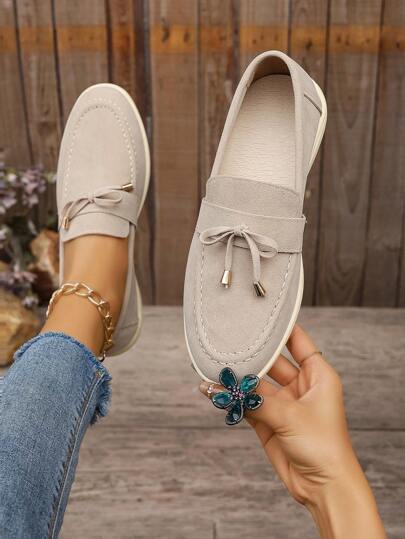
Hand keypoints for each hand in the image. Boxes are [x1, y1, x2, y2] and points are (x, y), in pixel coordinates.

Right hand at [200, 325, 386, 537]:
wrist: (322, 487)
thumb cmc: (322, 446)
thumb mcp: (290, 416)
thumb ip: (256, 399)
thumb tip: (225, 387)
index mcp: (318, 375)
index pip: (298, 341)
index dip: (281, 328)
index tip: (261, 314)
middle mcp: (301, 386)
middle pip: (272, 362)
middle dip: (252, 355)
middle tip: (228, 343)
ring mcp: (284, 404)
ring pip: (257, 384)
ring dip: (238, 380)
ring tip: (214, 368)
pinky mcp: (270, 422)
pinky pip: (249, 404)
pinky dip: (234, 399)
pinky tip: (215, 390)